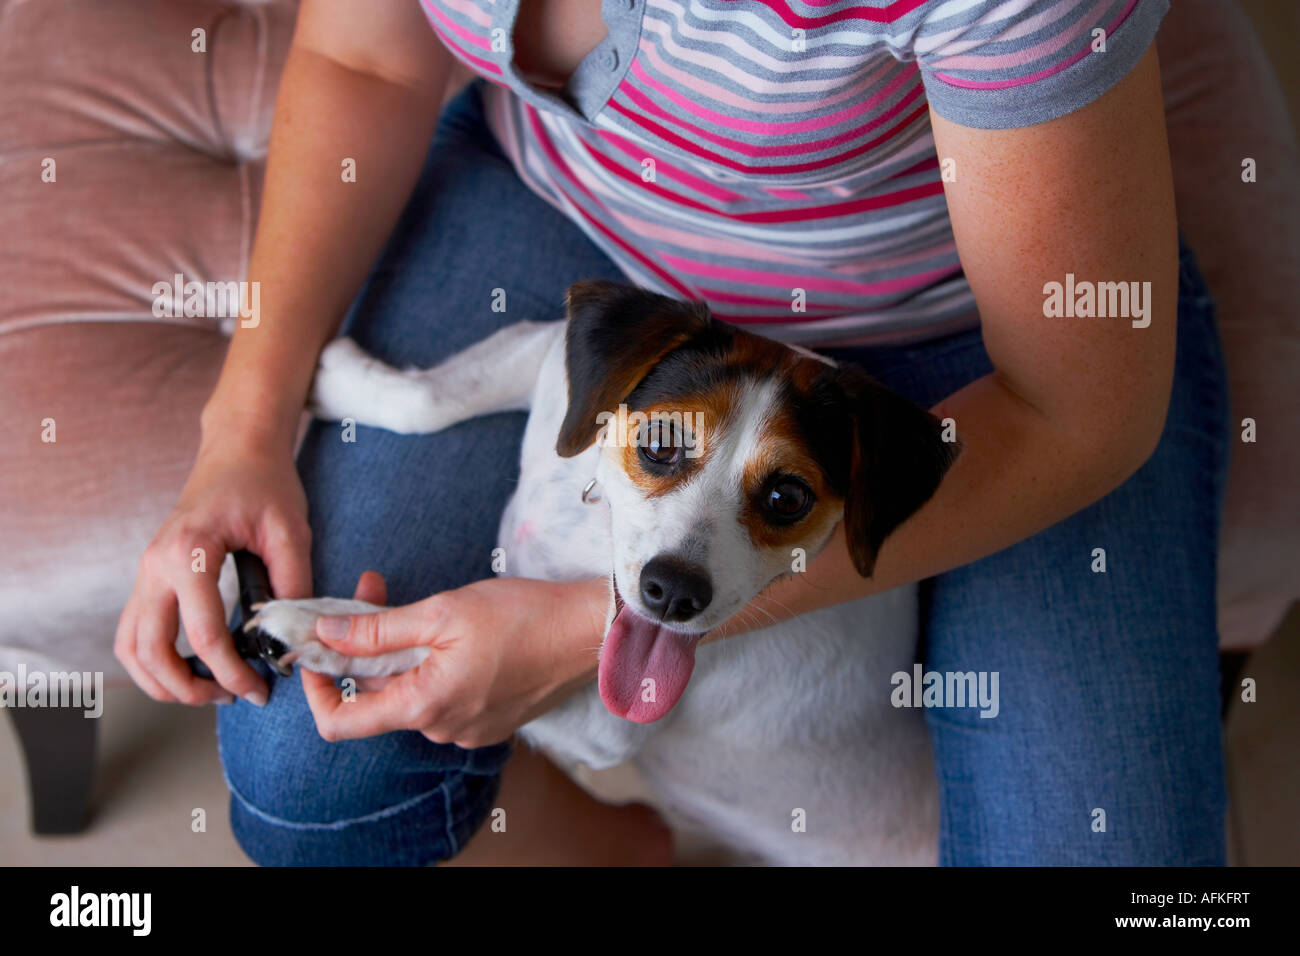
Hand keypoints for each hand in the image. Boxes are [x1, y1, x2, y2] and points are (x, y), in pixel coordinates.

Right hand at [115, 435, 310, 706]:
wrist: (237, 449)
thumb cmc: (264, 482)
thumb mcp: (290, 531)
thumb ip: (292, 585)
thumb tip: (291, 639)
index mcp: (189, 552)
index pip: (202, 634)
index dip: (231, 672)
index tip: (258, 691)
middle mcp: (155, 564)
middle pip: (149, 650)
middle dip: (186, 688)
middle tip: (229, 697)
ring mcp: (146, 570)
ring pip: (130, 646)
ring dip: (162, 679)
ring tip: (209, 689)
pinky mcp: (150, 575)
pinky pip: (135, 630)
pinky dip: (154, 659)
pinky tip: (192, 667)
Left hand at [300, 574, 607, 747]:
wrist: (591, 632)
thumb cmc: (525, 616)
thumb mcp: (442, 612)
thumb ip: (377, 630)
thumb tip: (324, 634)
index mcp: (425, 706)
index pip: (341, 722)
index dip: (316, 685)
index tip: (317, 645)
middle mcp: (442, 729)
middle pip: (377, 697)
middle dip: (365, 647)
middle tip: (372, 592)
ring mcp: (468, 729)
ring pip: (411, 692)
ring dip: (401, 651)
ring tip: (421, 605)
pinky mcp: (489, 719)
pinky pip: (442, 696)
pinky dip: (432, 664)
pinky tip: (454, 631)